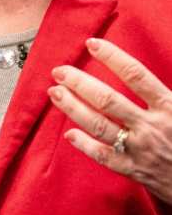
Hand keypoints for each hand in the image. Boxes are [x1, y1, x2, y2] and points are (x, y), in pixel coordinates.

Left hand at [48, 38, 171, 204]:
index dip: (113, 57)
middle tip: (59, 71)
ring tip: (55, 92)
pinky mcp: (134, 170)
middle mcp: (152, 127)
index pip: (136, 75)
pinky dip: (85, 145)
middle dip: (80, 83)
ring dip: (73, 108)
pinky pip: (104, 157)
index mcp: (170, 107)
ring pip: (100, 126)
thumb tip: (151, 65)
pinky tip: (69, 134)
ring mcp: (141, 150)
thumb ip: (167, 92)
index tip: (92, 44)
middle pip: (109, 100)